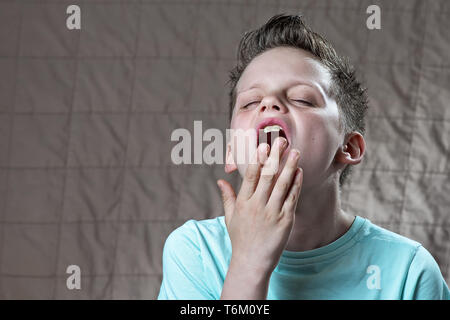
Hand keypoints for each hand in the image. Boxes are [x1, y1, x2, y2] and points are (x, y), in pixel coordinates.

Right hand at [217, 137, 302, 275]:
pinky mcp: (285, 221)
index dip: (257, 159)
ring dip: (289, 166)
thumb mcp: (230, 218)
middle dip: (274, 157)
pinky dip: (296, 184)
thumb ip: (227, 197)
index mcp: (243, 203)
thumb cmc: (240, 239)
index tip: (262, 145)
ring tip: (295, 151)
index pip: (251, 176)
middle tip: (281, 140)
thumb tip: (220, 180)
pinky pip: (292, 199)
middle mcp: (257, 206)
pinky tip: (300, 172)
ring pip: (282, 185)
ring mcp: (272, 213)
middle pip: (267, 176)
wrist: (252, 262)